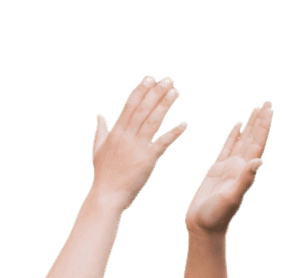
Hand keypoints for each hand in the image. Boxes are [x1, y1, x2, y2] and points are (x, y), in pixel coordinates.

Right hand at [90, 75, 187, 212]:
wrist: (107, 195)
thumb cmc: (103, 174)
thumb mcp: (97, 149)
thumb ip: (100, 131)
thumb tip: (99, 115)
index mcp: (116, 132)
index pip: (130, 105)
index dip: (141, 90)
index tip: (150, 78)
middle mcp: (127, 136)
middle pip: (144, 108)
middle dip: (156, 92)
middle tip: (169, 79)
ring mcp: (138, 147)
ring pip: (153, 121)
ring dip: (165, 105)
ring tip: (175, 91)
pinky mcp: (148, 160)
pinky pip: (163, 143)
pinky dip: (174, 133)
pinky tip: (184, 124)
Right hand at [184, 101, 272, 234]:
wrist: (203, 226)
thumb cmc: (217, 215)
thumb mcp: (232, 197)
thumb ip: (245, 180)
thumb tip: (259, 161)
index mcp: (245, 171)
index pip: (258, 143)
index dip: (264, 126)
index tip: (270, 110)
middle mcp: (240, 166)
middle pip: (253, 138)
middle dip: (260, 120)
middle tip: (268, 102)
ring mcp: (229, 167)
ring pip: (242, 140)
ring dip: (250, 124)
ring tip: (256, 109)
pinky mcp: (216, 169)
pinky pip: (228, 147)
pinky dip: (233, 135)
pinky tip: (237, 125)